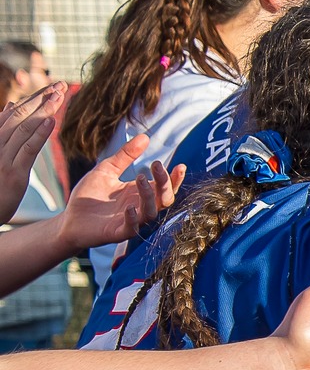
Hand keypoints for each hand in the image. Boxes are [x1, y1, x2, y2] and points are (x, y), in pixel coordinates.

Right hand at [0, 83, 61, 223]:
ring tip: (59, 95)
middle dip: (41, 98)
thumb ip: (4, 129)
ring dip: (43, 110)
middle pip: (20, 115)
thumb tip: (9, 104)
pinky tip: (51, 122)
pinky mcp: (13, 172)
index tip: (52, 87)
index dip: (34, 98)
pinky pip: (27, 149)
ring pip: (24, 128)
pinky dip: (39, 134)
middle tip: (60, 84)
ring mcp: (3, 157)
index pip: (16, 112)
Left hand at [59, 135, 182, 251]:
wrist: (69, 219)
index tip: (179, 165)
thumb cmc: (89, 196)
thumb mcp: (107, 170)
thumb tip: (145, 136)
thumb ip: (125, 156)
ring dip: (148, 195)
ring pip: (151, 212)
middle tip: (156, 165)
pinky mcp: (117, 233)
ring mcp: (131, 221)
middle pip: (164, 199)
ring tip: (141, 178)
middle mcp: (140, 208)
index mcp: (140, 194)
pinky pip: (132, 228)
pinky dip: (133, 218)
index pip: (165, 188)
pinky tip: (129, 207)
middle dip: (165, 183)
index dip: (175, 179)